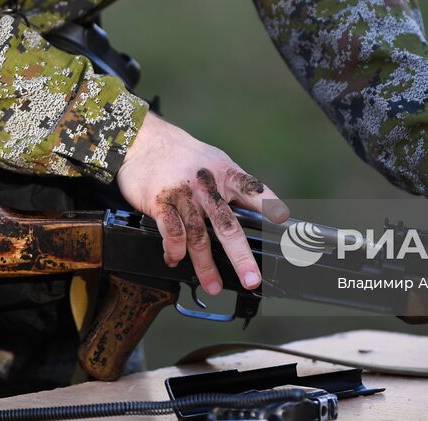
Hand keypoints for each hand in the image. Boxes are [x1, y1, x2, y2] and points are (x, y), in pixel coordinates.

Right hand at [115, 112, 289, 294]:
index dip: (269, 203)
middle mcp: (206, 184)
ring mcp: (183, 194)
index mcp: (226, 173)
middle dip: (240, 256)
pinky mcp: (160, 202)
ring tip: (214, 286)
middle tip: (251, 279)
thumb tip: (256, 215)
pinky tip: (176, 260)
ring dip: (206, 266)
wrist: (144, 141)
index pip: (252, 189)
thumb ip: (233, 187)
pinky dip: (175, 251)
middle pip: (227, 225)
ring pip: (198, 236)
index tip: (283, 219)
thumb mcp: (216, 163)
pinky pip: (171, 233)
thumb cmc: (185, 157)